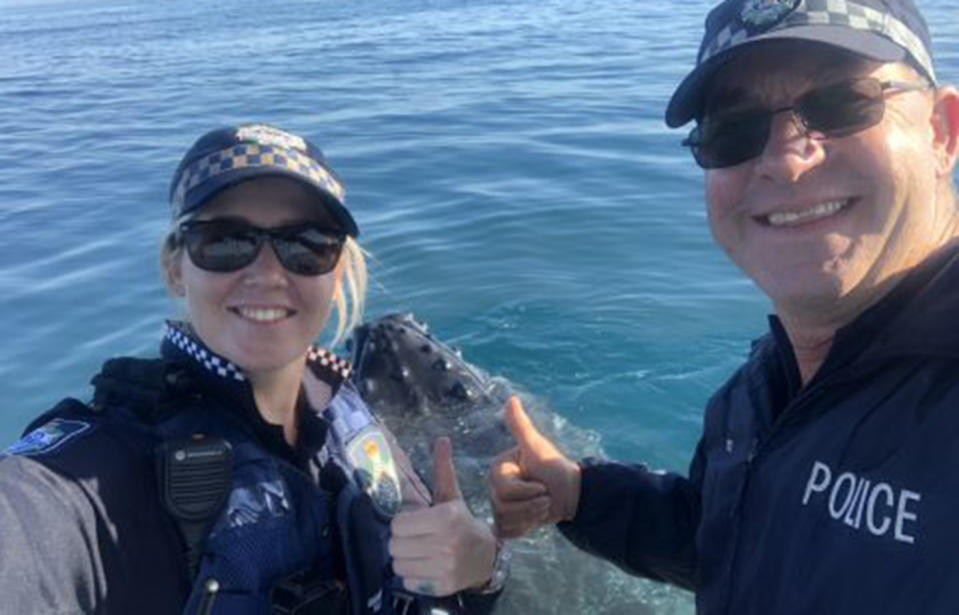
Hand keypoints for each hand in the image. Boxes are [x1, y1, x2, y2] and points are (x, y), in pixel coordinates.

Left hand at [389, 437, 496, 596]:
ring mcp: (445, 567)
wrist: (486, 556)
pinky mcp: (442, 586)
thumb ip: (442, 469)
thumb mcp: (452, 496)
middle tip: (416, 539)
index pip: (398, 524)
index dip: (403, 524)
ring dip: (406, 560)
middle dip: (402, 542)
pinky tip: (427, 568)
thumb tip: (441, 440)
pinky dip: (413, 576)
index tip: (415, 523)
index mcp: (447, 516)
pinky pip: (408, 582)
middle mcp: (446, 542)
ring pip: (399, 565)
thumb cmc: (462, 522)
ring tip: (421, 553)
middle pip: (395, 546)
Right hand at [488, 396, 581, 537]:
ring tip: (543, 506)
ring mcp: (498, 507)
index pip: (503, 490)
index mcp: (498, 469)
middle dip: (532, 505)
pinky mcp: (506, 524)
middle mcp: (493, 488)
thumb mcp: (537, 447)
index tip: (542, 485)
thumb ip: (521, 425)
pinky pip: (508, 533)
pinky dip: (526, 528)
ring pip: (506, 521)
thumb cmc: (555, 468)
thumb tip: (511, 398)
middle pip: (503, 507)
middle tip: (546, 497)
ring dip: (532, 517)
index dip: (526, 491)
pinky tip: (535, 518)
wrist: (571, 494)